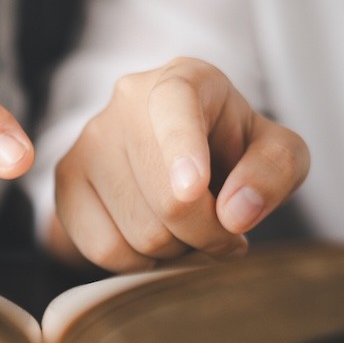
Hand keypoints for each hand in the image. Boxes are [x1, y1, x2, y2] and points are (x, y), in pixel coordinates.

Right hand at [50, 57, 308, 271]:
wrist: (176, 160)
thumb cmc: (232, 150)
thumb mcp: (277, 151)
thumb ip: (274, 171)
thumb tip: (236, 212)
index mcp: (184, 79)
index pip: (175, 108)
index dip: (182, 151)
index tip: (193, 189)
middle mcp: (126, 101)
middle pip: (167, 199)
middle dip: (208, 232)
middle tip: (224, 231)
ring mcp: (88, 141)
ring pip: (137, 232)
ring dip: (176, 251)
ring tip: (187, 229)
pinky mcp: (66, 181)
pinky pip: (103, 249)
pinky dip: (139, 263)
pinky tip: (155, 241)